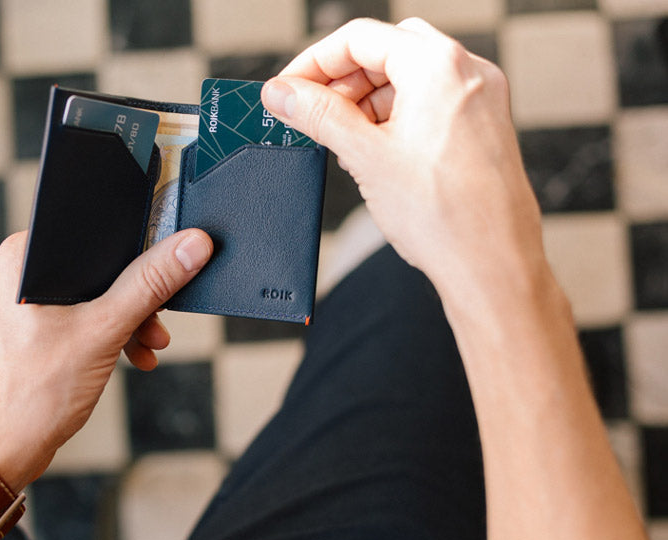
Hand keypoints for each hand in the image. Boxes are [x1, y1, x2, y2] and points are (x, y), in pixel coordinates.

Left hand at [0, 228, 212, 489]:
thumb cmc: (31, 396)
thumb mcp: (104, 331)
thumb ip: (149, 285)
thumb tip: (189, 247)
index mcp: (21, 256)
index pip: (91, 229)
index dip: (133, 247)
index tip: (161, 269)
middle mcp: (14, 270)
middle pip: (96, 263)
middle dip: (134, 294)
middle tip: (155, 319)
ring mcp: (18, 300)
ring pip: (90, 291)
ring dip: (125, 318)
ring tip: (147, 344)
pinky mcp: (27, 325)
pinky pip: (77, 313)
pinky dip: (105, 331)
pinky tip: (129, 353)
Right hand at [261, 18, 544, 302]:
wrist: (492, 265)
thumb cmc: (444, 217)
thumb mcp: (365, 157)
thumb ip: (318, 115)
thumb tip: (283, 93)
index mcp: (439, 67)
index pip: (361, 38)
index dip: (315, 62)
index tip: (289, 89)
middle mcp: (467, 72)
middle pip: (387, 50)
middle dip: (343, 79)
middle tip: (310, 111)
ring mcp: (480, 98)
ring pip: (409, 77)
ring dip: (367, 100)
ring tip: (341, 140)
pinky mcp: (483, 126)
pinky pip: (430, 102)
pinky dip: (395, 117)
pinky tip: (373, 151)